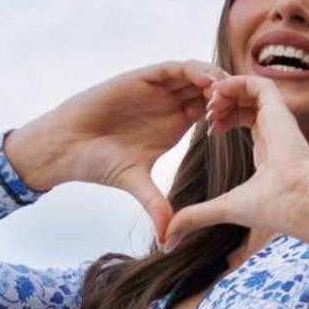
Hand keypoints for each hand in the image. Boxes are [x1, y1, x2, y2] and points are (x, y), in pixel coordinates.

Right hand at [4, 60, 226, 244]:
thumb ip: (155, 205)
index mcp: (174, 126)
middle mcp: (168, 105)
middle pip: (210, 90)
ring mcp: (155, 90)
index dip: (230, 116)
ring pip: (196, 75)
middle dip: (229, 94)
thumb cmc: (97, 164)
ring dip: (215, 80)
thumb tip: (167, 239)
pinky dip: (193, 71)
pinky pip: (173, 68)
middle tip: (244, 106)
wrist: (64, 147)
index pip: (211, 111)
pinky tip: (207, 82)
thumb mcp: (135, 184)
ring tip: (228, 94)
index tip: (244, 128)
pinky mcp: (141, 78)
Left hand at [161, 73, 308, 248]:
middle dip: (223, 102)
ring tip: (209, 105)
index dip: (225, 119)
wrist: (296, 203)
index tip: (208, 130)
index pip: (248, 121)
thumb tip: (168, 240)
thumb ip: (196, 216)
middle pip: (248, 102)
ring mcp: (279, 118)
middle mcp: (276, 130)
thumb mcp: (224, 208)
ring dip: (227, 91)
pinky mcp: (280, 110)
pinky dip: (235, 83)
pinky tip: (217, 95)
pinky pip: (258, 83)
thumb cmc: (272, 208)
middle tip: (205, 113)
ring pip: (252, 89)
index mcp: (269, 148)